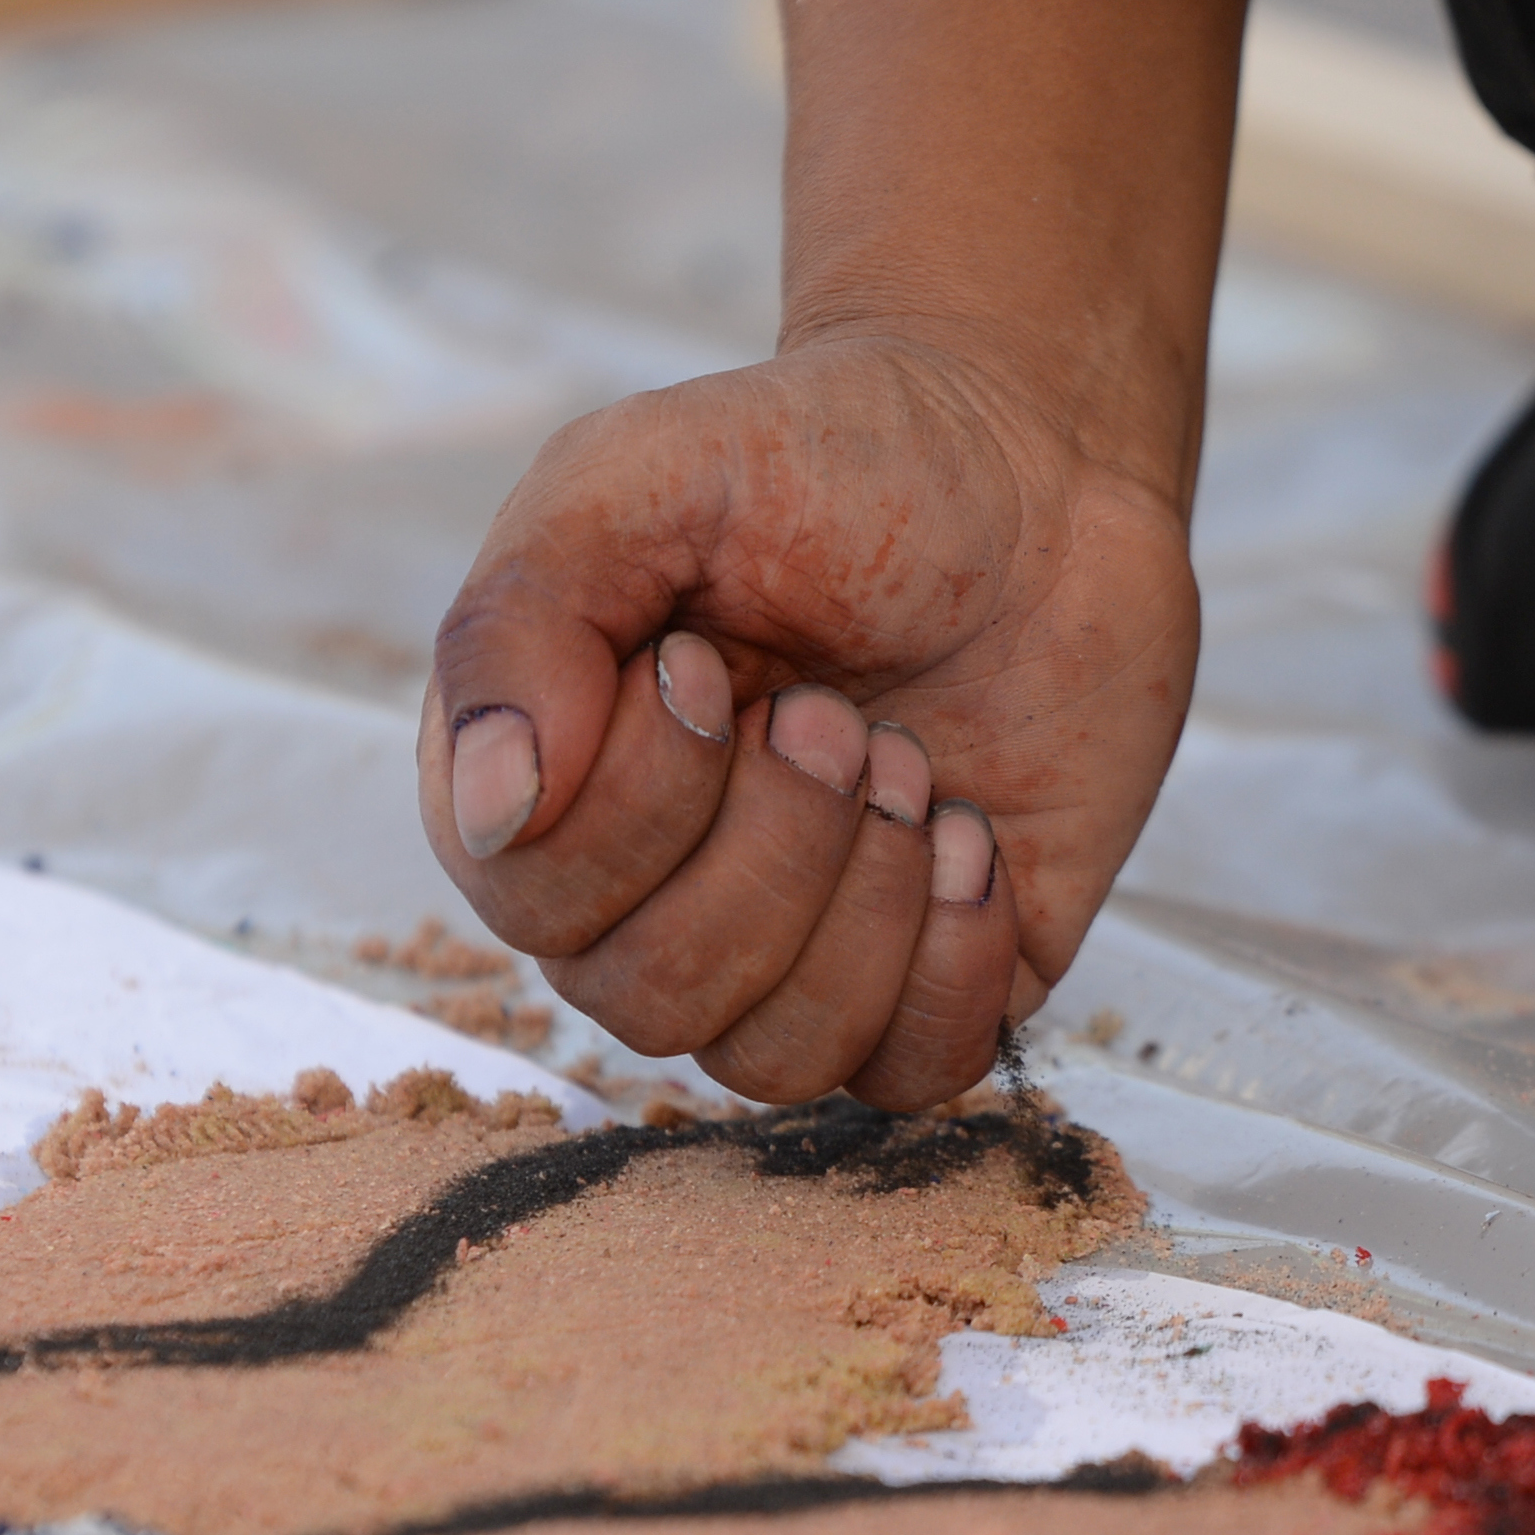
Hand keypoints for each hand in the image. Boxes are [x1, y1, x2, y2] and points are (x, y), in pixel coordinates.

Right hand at [417, 327, 1197, 1108]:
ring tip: (906, 767)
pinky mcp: (936, 979)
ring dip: (861, 905)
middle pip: (651, 1001)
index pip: (534, 904)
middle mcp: (654, 894)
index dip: (637, 807)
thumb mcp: (645, 478)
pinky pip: (911, 1076)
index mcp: (552, 786)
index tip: (709, 660)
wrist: (1039, 461)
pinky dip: (955, 965)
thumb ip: (526, 622)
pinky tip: (972, 840)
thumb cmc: (825, 457)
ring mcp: (799, 949)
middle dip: (771, 849)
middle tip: (840, 715)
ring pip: (775, 1059)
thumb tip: (494, 813)